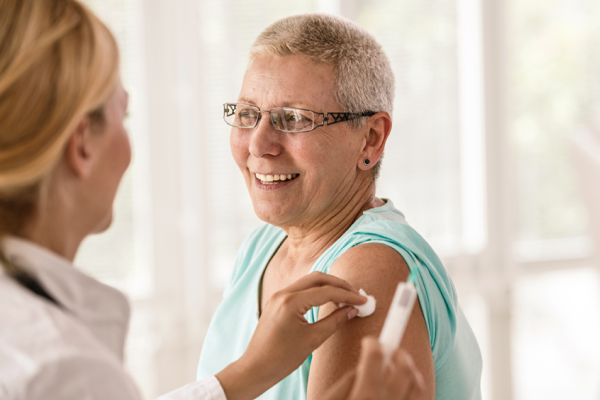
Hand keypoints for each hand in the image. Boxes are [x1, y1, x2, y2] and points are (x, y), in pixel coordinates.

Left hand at [216, 272, 366, 399]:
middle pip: (318, 278)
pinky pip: (301, 288)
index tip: (363, 301)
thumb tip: (352, 310)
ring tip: (346, 297)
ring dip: (328, 286)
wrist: (256, 367)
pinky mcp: (277, 301)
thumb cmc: (282, 358)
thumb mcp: (313, 340)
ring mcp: (278, 295)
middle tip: (357, 294)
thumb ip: (334, 321)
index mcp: (291, 302)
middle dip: (339, 285)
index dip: (348, 295)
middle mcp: (283, 293)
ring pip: (309, 281)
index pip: (326, 291)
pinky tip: (328, 300)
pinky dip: (317, 291)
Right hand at [324, 337, 425, 399]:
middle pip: (405, 368)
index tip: (372, 340)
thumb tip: (362, 366)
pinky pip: (421, 399)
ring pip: (418, 385)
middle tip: (389, 351)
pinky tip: (403, 389)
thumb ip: (345, 383)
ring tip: (395, 372)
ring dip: (409, 371)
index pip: (376, 357)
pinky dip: (415, 388)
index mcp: (365, 397)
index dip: (374, 342)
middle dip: (398, 352)